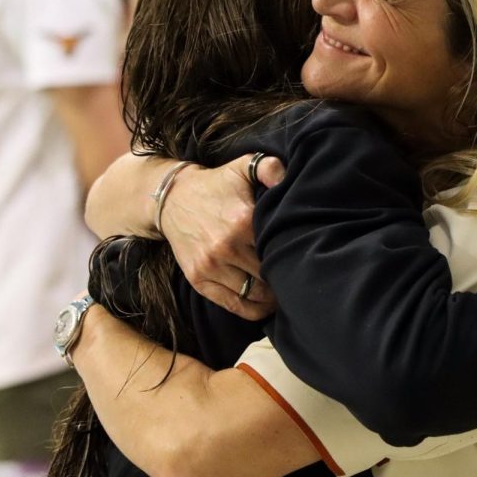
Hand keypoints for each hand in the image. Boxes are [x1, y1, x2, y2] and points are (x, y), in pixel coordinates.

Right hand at [159, 152, 285, 318]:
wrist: (173, 198)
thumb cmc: (217, 185)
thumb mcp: (242, 167)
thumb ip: (270, 167)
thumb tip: (288, 178)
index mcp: (244, 221)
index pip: (282, 249)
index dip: (296, 254)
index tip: (304, 255)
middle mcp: (227, 247)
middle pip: (271, 275)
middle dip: (286, 276)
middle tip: (296, 274)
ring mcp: (211, 266)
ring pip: (256, 295)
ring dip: (272, 297)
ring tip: (282, 289)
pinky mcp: (199, 280)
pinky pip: (235, 306)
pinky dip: (254, 309)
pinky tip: (264, 302)